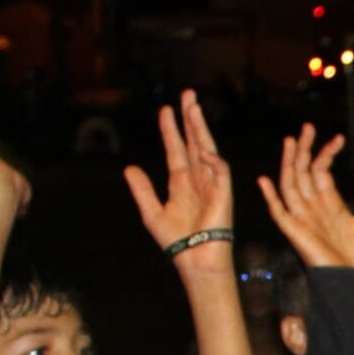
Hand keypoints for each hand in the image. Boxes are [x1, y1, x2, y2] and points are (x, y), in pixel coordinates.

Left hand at [124, 90, 232, 272]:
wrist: (194, 259)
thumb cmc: (177, 241)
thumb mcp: (152, 212)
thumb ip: (142, 189)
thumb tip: (130, 168)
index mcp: (181, 182)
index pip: (176, 148)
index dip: (170, 129)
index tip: (165, 110)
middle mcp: (197, 178)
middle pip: (193, 141)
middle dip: (190, 118)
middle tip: (187, 94)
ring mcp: (211, 184)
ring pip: (207, 148)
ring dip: (200, 128)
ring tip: (194, 107)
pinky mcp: (223, 193)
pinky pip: (219, 170)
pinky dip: (212, 159)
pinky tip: (201, 148)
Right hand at [258, 124, 353, 271]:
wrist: (353, 284)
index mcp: (330, 205)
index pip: (323, 172)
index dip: (328, 154)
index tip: (339, 139)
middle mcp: (313, 208)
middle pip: (304, 172)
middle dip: (305, 150)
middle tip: (307, 128)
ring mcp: (302, 218)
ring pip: (290, 184)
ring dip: (289, 163)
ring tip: (291, 141)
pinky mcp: (294, 232)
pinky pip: (278, 211)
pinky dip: (271, 196)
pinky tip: (265, 179)